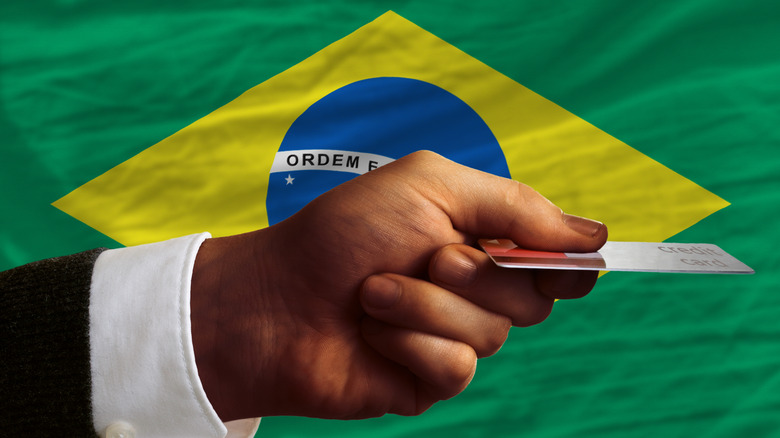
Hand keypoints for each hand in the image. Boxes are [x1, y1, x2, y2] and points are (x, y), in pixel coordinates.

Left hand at [191, 151, 606, 420]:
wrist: (276, 298)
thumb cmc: (343, 233)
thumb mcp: (430, 186)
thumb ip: (515, 205)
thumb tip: (595, 234)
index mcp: (479, 239)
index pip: (554, 257)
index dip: (564, 260)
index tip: (558, 259)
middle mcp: (473, 289)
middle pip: (534, 298)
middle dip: (477, 275)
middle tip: (428, 257)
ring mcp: (453, 335)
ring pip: (493, 333)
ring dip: (427, 305)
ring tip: (374, 293)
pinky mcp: (431, 378)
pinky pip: (457, 368)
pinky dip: (411, 343)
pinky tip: (374, 334)